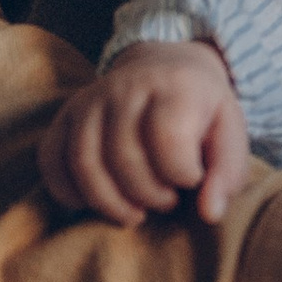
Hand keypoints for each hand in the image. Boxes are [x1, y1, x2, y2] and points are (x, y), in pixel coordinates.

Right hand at [37, 41, 251, 228]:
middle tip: (167, 201)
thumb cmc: (201, 109)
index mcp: (175, 86)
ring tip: (135, 213)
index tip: (193, 179)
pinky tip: (91, 203)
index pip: (168, 142)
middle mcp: (127, 86)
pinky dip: (66, 190)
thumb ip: (229, 173)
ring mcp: (90, 99)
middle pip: (124, 158)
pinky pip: (50, 158)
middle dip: (149, 196)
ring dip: (109, 203)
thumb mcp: (230, 131)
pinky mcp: (65, 115)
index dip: (183, 175)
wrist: (166, 67)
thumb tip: (210, 214)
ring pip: (84, 163)